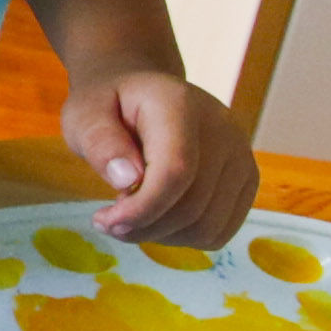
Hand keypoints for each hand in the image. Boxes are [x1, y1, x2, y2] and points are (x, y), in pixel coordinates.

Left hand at [69, 62, 255, 244]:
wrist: (143, 94)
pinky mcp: (246, 180)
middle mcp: (223, 129)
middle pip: (193, 206)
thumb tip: (127, 180)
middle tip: (107, 220)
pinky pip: (219, 231)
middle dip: (142, 227)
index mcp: (180, 105)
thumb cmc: (109, 106)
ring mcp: (241, 156)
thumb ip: (100, 141)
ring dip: (161, 235)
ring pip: (207, 227)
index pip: (176, 170)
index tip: (105, 221)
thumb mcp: (84, 114)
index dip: (142, 208)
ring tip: (130, 214)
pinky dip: (183, 237)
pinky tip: (157, 217)